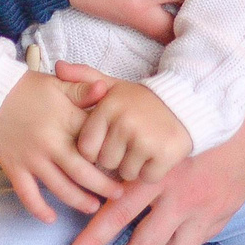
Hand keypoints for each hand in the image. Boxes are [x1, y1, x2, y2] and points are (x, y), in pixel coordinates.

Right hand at [0, 72, 123, 224]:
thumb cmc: (26, 87)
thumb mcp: (57, 83)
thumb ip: (82, 89)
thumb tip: (105, 89)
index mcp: (65, 120)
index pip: (94, 143)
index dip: (111, 154)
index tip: (124, 163)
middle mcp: (51, 143)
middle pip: (83, 173)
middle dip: (104, 187)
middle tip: (119, 195)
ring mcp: (32, 159)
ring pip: (60, 188)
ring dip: (79, 201)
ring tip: (94, 208)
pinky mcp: (14, 168)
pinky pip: (28, 196)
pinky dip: (39, 210)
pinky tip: (51, 218)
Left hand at [60, 95, 244, 244]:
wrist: (243, 118)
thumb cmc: (182, 107)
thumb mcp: (139, 93)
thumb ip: (96, 84)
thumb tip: (57, 68)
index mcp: (152, 168)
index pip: (116, 209)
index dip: (93, 237)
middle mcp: (174, 192)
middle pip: (140, 242)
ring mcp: (197, 208)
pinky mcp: (216, 216)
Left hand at [74, 80, 191, 183]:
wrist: (186, 101)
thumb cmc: (142, 99)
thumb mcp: (113, 85)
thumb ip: (84, 78)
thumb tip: (58, 67)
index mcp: (108, 106)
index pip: (86, 148)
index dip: (97, 148)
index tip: (110, 139)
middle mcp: (124, 122)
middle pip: (106, 162)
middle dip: (117, 157)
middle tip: (131, 141)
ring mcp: (145, 139)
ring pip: (125, 173)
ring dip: (134, 165)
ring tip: (144, 146)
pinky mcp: (165, 154)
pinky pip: (146, 177)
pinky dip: (152, 171)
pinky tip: (157, 153)